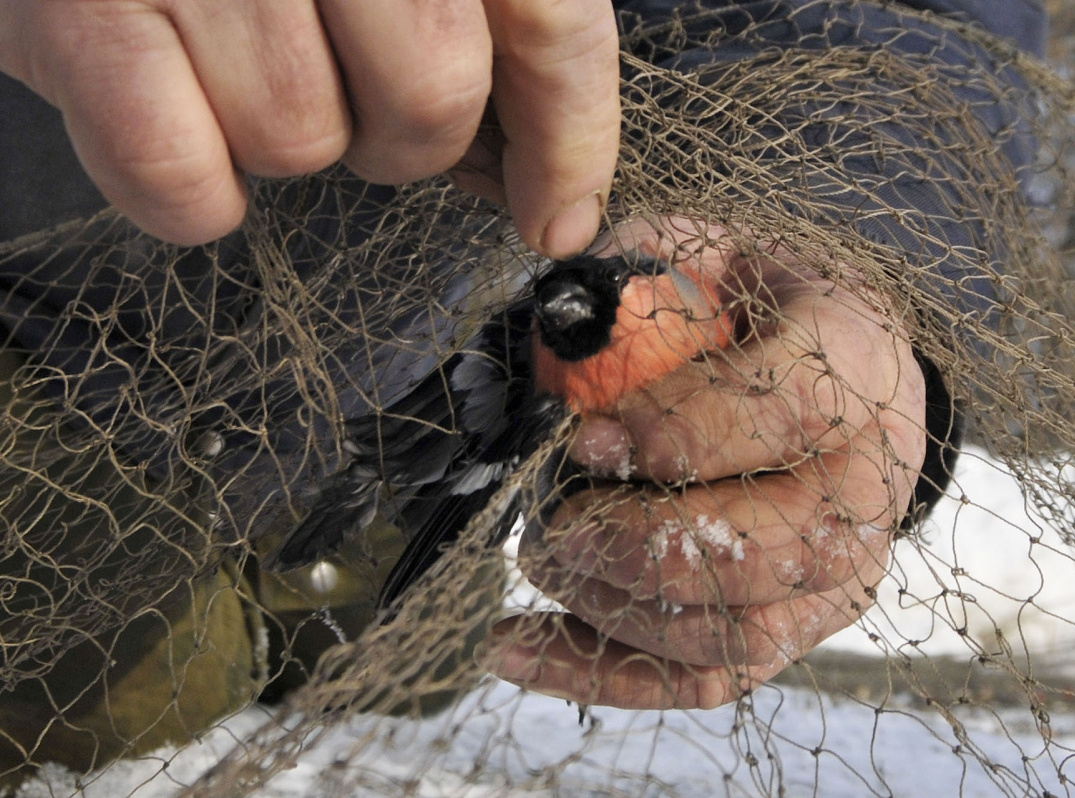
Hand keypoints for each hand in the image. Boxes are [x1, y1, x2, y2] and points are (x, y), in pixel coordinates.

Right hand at [0, 0, 618, 255]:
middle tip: (349, 95)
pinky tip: (180, 117)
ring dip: (287, 140)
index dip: (569, 141)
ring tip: (240, 69)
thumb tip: (544, 192)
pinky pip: (180, 181)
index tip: (555, 216)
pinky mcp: (74, 6)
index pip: (548, 20)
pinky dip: (191, 192)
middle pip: (432, 94)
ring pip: (302, 140)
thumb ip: (483, 30)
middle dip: (402, 136)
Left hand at [484, 216, 927, 708]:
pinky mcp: (798, 627)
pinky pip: (707, 676)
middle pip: (762, 551)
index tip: (588, 440)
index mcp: (855, 363)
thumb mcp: (703, 255)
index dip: (681, 432)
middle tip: (551, 521)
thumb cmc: (755, 313)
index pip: (786, 411)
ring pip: (728, 630)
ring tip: (540, 557)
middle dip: (632, 543)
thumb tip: (555, 307)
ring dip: (610, 604)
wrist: (834, 384)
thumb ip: (635, 276)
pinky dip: (604, 668)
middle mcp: (868, 482)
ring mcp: (839, 572)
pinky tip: (515, 645)